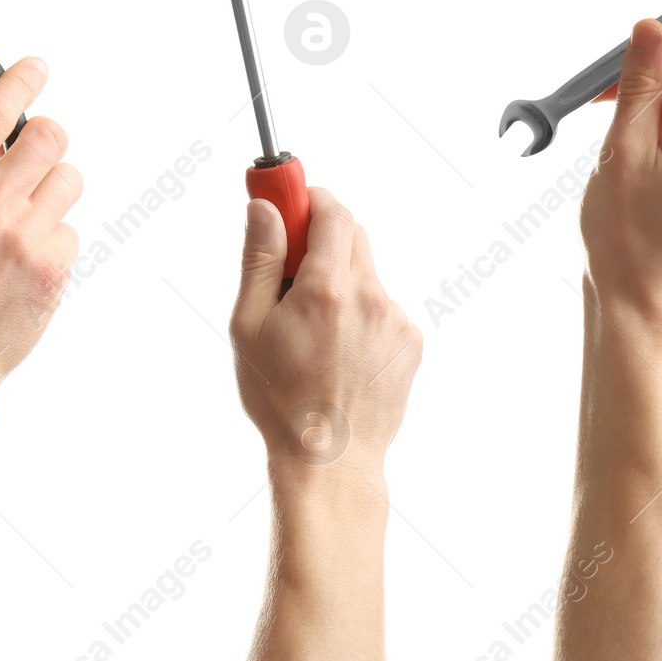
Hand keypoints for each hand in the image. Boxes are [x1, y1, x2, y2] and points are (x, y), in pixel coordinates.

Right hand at [0, 57, 80, 413]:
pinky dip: (52, 236)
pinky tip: (21, 259)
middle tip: (24, 155)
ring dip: (49, 188)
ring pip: (69, 179)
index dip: (20, 80)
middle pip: (50, 137)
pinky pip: (72, 228)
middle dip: (41, 138)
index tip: (37, 65)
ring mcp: (24, 239)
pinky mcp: (53, 269)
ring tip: (18, 215)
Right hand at [229, 190, 420, 478]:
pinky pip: (382, 309)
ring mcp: (396, 321)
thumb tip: (265, 209)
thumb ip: (260, 259)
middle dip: (321, 240)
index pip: (332, 213)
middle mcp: (371, 298)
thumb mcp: (250, 327)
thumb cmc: (280, 398)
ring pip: (366, 276)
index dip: (309, 199)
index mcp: (327, 290)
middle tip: (290, 269)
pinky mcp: (411, 342)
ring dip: (340, 284)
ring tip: (313, 334)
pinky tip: (339, 354)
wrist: (330, 461)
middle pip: (352, 237)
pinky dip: (361, 316)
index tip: (290, 201)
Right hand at [579, 19, 661, 324]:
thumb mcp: (624, 151)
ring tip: (614, 142)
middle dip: (659, 87)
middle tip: (607, 93)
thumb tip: (650, 29)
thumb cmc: (626, 242)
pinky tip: (633, 163)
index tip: (638, 43)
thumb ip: (640, 85)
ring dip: (658, 117)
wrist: (635, 310)